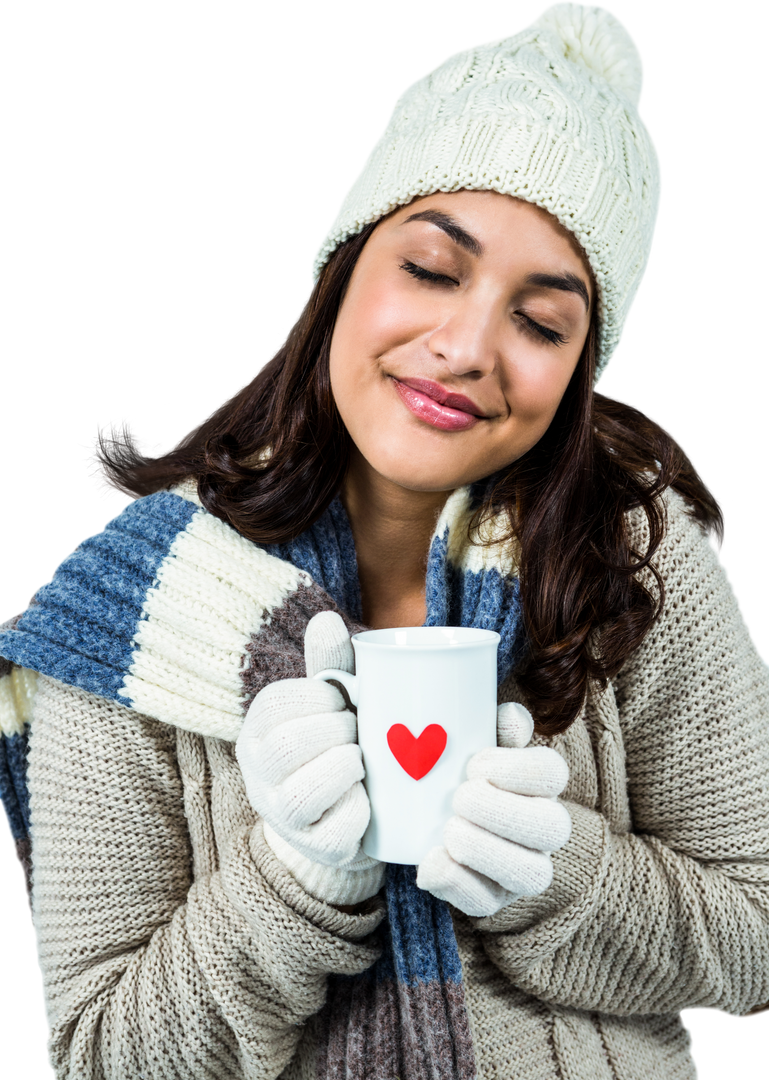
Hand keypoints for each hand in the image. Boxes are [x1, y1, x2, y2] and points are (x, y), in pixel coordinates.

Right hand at [235, 610, 374, 867]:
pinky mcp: (314, 847)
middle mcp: (257, 774)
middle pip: (288, 746)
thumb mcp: (335, 701)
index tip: (345, 702)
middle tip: (360, 732)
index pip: (276, 704)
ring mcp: (281, 816)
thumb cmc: (341, 742)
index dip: (321, 698)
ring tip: (363, 762)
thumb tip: (326, 619)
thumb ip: (330, 664)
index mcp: (258, 729)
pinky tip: (368, 799)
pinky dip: (360, 810)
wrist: (358, 812)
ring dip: (346, 768)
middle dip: (337, 732)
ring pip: (303, 792)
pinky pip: (335, 831)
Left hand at [416, 702, 571, 916]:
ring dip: (487, 851)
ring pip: (532, 874)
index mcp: (540, 785)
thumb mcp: (474, 740)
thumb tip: (511, 718)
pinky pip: (486, 905)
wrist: (425, 813)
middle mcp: (543, 830)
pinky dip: (457, 883)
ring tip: (449, 831)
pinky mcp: (492, 900)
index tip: (474, 764)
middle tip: (459, 798)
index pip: (553, 773)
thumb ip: (493, 724)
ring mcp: (522, 869)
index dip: (516, 768)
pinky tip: (433, 861)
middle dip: (502, 812)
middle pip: (553, 827)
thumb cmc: (455, 769)